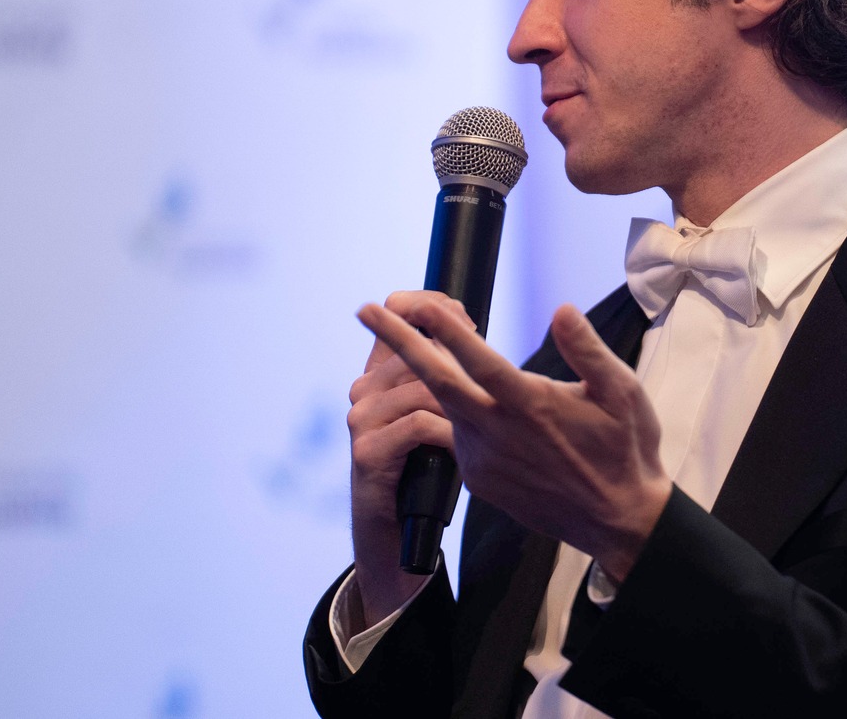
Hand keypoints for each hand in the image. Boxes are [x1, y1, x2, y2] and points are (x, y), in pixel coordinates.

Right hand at [345, 290, 467, 628]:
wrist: (400, 541)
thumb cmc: (428, 473)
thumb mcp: (439, 416)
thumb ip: (444, 375)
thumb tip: (470, 331)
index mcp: (381, 373)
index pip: (399, 314)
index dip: (430, 305)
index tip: (464, 312)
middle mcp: (364, 390)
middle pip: (418, 349)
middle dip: (458, 359)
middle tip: (485, 380)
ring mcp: (361, 421)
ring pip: (422, 387)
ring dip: (458, 404)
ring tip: (476, 426)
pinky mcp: (367, 454)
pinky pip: (417, 425)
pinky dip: (446, 434)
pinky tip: (460, 448)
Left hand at [357, 295, 672, 582]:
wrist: (618, 520)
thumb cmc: (625, 450)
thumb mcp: (623, 393)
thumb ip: (588, 350)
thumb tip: (562, 309)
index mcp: (532, 407)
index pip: (478, 361)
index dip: (446, 330)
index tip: (418, 303)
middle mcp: (499, 434)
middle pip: (436, 381)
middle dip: (397, 342)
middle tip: (365, 309)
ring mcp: (484, 460)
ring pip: (445, 407)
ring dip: (420, 373)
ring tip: (402, 338)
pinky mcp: (479, 480)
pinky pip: (455, 435)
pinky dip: (443, 408)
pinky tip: (446, 389)